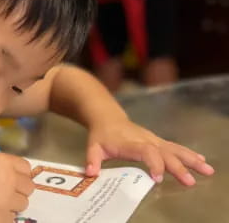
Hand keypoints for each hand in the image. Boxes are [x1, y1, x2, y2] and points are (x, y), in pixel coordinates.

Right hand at [0, 152, 34, 222]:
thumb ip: (1, 166)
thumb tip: (18, 175)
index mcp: (1, 161)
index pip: (26, 168)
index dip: (19, 174)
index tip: (13, 179)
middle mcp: (7, 178)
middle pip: (28, 187)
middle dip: (17, 190)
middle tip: (3, 193)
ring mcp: (4, 200)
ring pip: (22, 204)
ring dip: (10, 205)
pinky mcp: (0, 218)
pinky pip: (11, 219)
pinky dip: (1, 217)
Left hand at [85, 119, 214, 185]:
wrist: (107, 116)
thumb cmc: (101, 135)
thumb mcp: (92, 146)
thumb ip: (92, 160)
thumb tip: (91, 173)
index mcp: (130, 143)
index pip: (145, 151)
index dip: (153, 163)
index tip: (158, 178)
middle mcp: (145, 140)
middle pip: (164, 152)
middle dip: (177, 167)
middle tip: (189, 181)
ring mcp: (153, 139)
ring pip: (174, 148)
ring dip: (190, 159)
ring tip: (207, 169)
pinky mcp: (157, 141)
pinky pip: (174, 147)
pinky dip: (188, 153)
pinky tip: (201, 160)